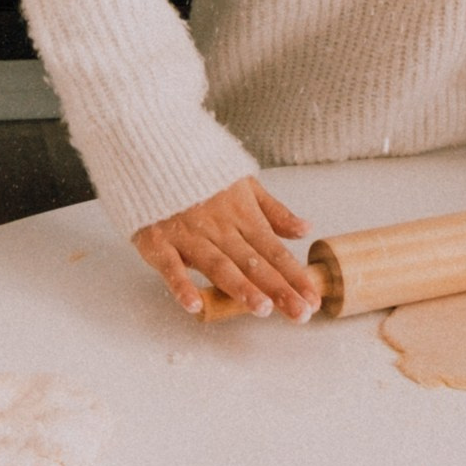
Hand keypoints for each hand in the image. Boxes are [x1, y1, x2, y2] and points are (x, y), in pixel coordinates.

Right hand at [134, 176, 321, 319]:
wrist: (152, 152)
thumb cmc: (199, 173)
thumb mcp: (244, 184)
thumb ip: (274, 211)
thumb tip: (305, 229)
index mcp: (242, 215)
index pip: (274, 251)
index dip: (295, 276)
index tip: (313, 299)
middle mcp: (219, 227)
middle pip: (253, 263)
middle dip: (278, 289)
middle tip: (299, 314)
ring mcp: (188, 235)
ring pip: (218, 265)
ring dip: (240, 287)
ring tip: (262, 309)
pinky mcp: (158, 241)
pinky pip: (170, 265)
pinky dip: (180, 284)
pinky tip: (194, 304)